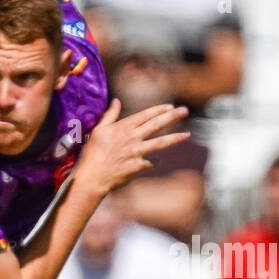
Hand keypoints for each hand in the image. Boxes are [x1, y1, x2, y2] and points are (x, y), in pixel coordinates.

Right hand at [74, 100, 189, 198]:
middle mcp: (133, 138)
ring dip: (175, 138)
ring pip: (161, 143)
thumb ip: (110, 115)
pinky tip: (155, 163)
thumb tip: (116, 101)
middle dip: (172, 116)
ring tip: (187, 135)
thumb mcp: (98, 130)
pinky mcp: (139, 166)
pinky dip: (152, 162)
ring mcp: (138, 153)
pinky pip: (150, 163)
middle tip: (185, 110)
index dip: (158, 110)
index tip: (170, 107)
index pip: (145, 115)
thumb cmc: (92, 154)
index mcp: (124, 127)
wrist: (93, 178)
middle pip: (157, 125)